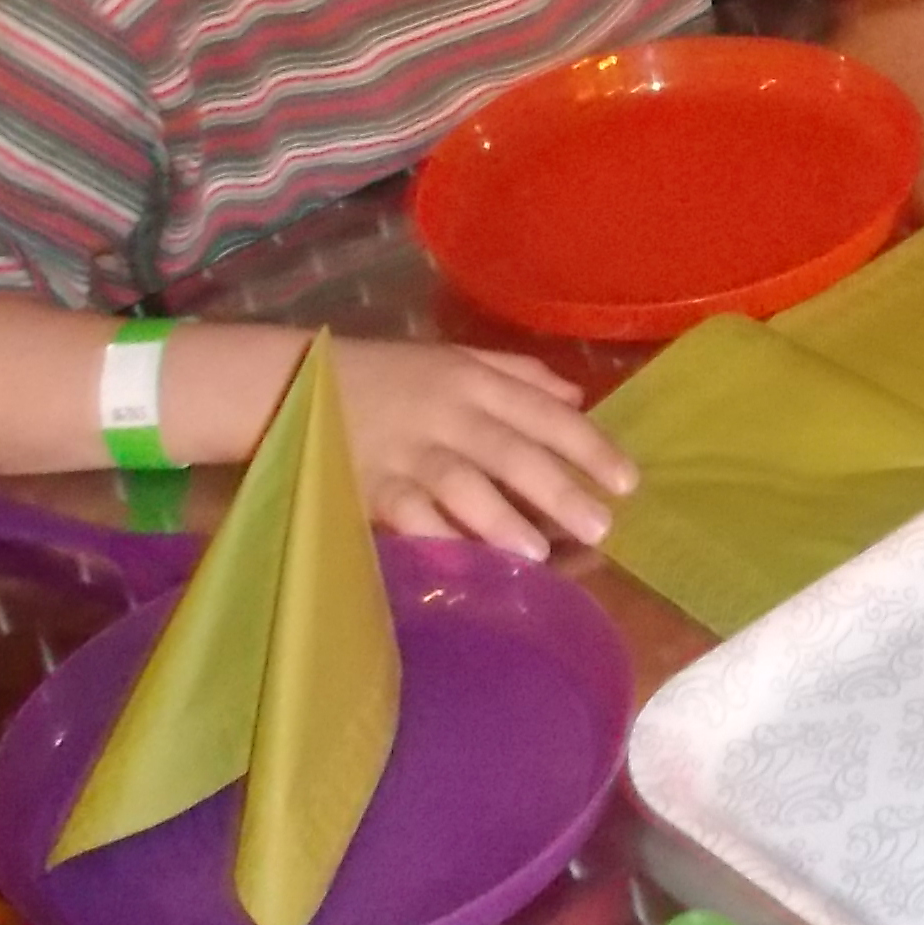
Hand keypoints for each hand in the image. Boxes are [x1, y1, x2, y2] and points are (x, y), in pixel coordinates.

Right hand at [324, 336, 637, 558]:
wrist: (296, 381)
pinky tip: (463, 565)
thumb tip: (578, 397)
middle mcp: (446, 413)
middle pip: (510, 450)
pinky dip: (435, 538)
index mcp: (472, 380)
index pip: (543, 412)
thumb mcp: (453, 359)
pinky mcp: (368, 483)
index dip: (588, 446)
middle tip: (601, 527)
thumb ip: (518, 376)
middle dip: (558, 490)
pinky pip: (407, 515)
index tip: (627, 481)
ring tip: (538, 554)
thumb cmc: (386, 374)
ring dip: (500, 519)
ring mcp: (405, 450)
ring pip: (460, 483)